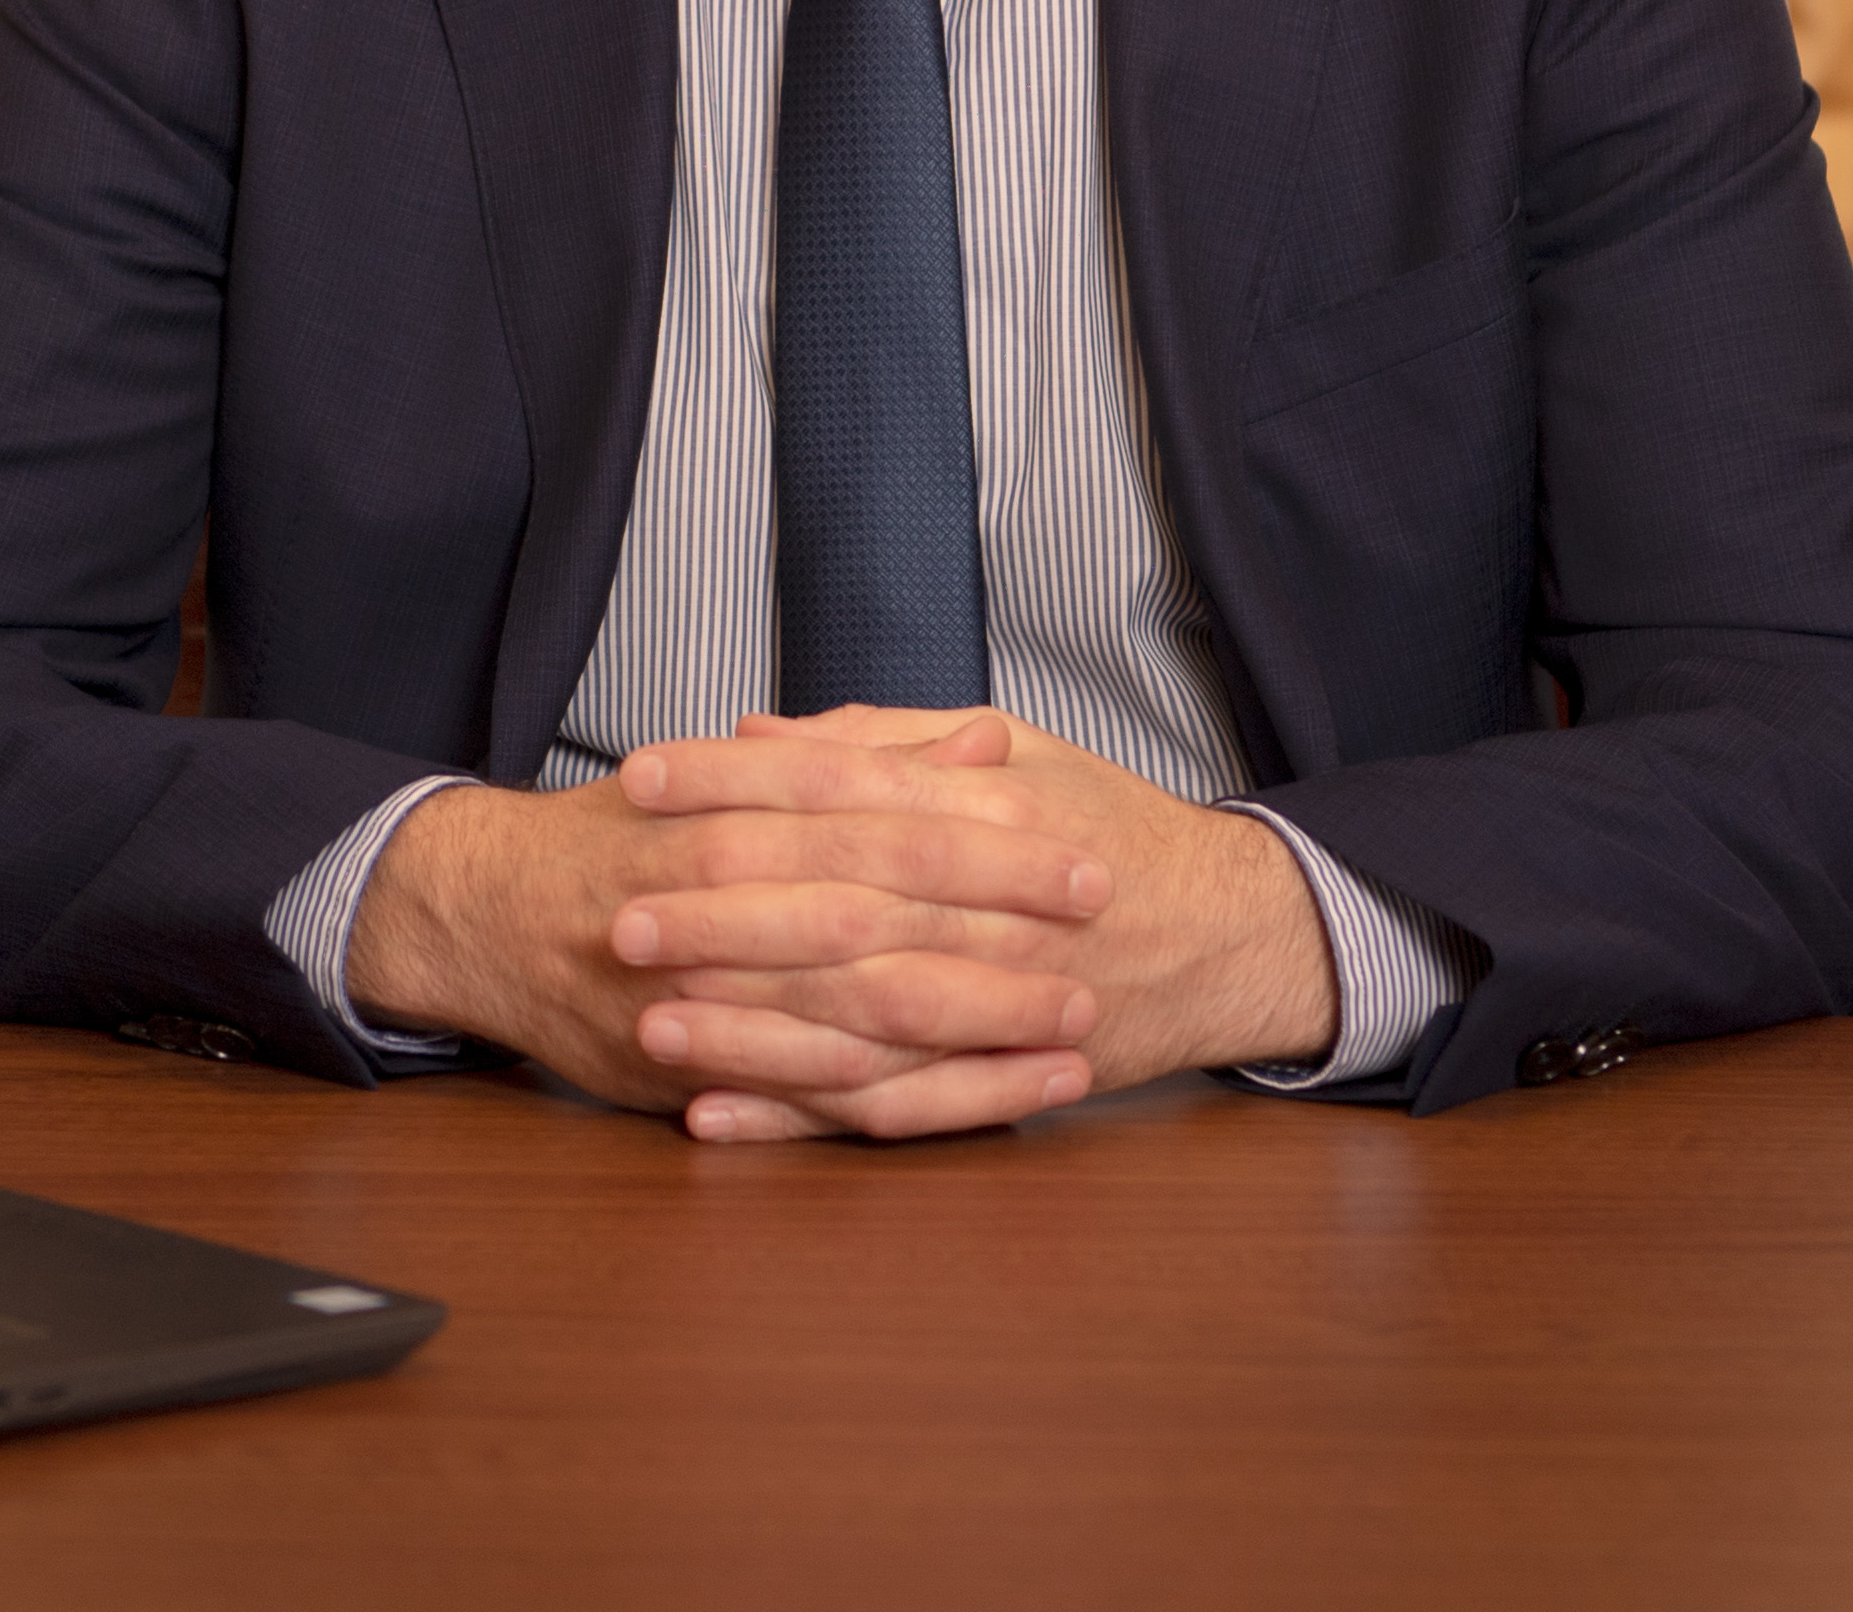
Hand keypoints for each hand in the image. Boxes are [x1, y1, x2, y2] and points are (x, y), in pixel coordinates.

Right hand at [343, 736, 1113, 1138]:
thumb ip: (863, 757)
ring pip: (857, 1017)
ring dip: (974, 1030)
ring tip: (1071, 1034)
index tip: (1082, 854)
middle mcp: (720, 900)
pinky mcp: (695, 1071)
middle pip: (884, 920)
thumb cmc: (630, 834)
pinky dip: (902, 1102)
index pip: (887, 822)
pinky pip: (812, 1097)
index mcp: (739, 813)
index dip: (991, 843)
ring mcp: (705, 994)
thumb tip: (980, 744)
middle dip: (1001, 937)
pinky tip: (982, 1103)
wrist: (488, 914)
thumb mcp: (740, 770)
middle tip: (1099, 944)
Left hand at [619, 707, 1340, 1140]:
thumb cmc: (1111, 832)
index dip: (734, 781)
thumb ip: (887, 742)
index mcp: (988, 809)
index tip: (641, 776)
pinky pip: (892, 1110)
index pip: (840, 785)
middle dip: (722, 915)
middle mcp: (992, 907)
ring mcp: (1000, 1004)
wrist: (1232, 934)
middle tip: (621, 914)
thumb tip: (762, 732)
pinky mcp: (1002, 1079)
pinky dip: (800, 1120)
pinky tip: (717, 1117)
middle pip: (840, 908)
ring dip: (748, 1031)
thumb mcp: (1020, 752)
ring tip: (648, 1024)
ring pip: (858, 1023)